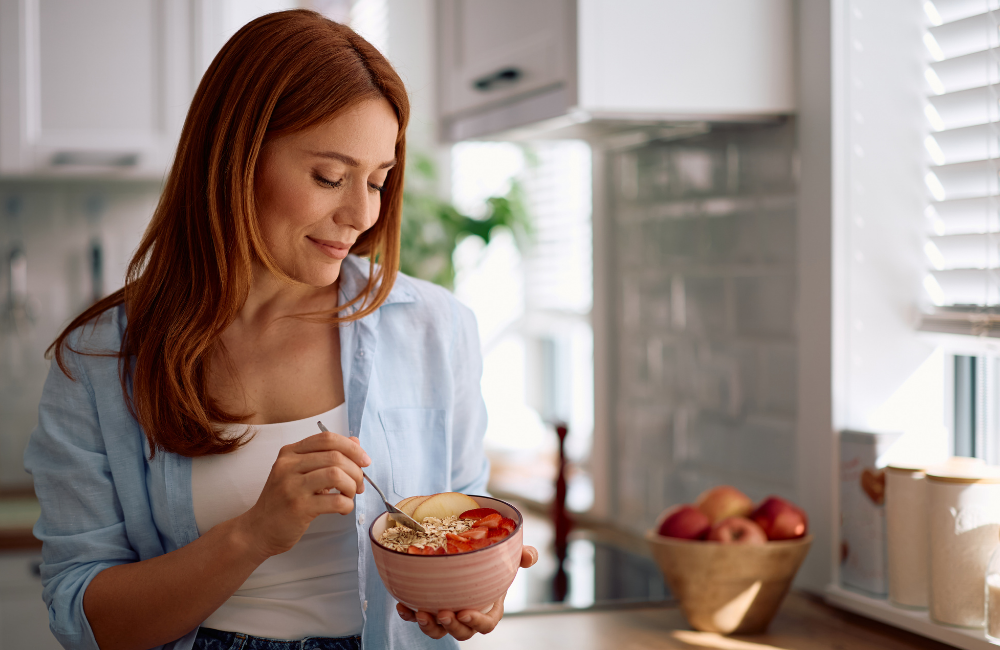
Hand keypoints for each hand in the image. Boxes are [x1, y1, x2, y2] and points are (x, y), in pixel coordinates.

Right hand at [238, 431, 370, 559]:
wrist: (258, 530)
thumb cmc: (283, 501)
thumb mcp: (299, 473)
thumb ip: (325, 456)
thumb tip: (355, 442)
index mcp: (289, 452)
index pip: (327, 438)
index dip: (352, 447)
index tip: (364, 460)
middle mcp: (288, 465)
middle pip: (336, 456)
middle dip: (356, 470)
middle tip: (359, 485)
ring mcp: (292, 486)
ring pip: (337, 475)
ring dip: (352, 486)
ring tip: (350, 495)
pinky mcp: (298, 508)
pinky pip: (335, 500)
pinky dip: (347, 505)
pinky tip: (343, 509)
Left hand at [396, 545, 538, 639]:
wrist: (467, 555)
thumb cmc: (491, 561)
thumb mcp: (508, 557)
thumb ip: (521, 556)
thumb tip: (530, 556)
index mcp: (488, 607)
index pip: (486, 624)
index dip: (476, 623)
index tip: (466, 612)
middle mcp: (467, 615)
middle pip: (461, 632)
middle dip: (452, 627)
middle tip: (443, 614)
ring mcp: (447, 613)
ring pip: (438, 631)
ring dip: (429, 626)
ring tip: (421, 613)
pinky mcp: (429, 607)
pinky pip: (418, 617)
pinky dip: (409, 615)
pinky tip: (402, 605)